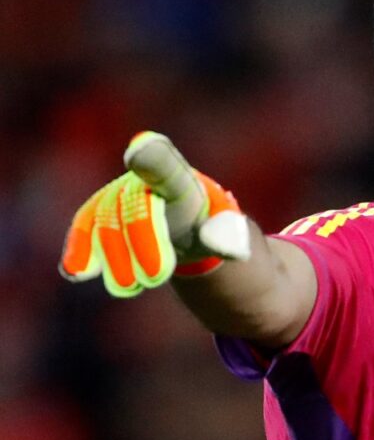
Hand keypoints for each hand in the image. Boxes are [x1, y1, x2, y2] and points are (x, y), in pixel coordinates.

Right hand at [59, 131, 250, 297]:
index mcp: (179, 178)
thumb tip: (229, 248)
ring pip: (107, 220)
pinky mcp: (99, 214)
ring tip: (128, 287)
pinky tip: (77, 273)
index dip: (151, 156)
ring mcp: (118, 194)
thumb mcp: (227, 233)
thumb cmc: (210, 226)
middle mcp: (143, 179)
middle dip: (142, 240)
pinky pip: (86, 227)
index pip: (165, 165)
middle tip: (156, 276)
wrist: (189, 225)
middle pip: (135, 204)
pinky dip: (81, 248)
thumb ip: (228, 237)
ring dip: (114, 255)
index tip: (138, 152)